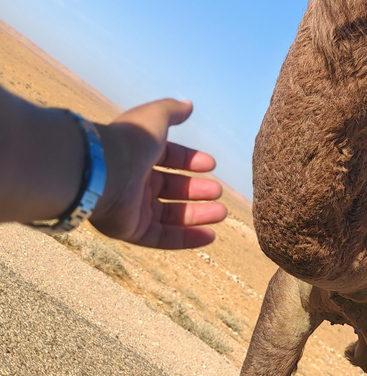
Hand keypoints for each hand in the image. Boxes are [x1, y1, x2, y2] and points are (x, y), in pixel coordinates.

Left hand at [90, 99, 226, 248]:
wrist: (102, 170)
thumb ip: (172, 111)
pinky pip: (163, 238)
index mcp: (138, 156)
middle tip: (218, 192)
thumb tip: (189, 105)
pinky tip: (210, 236)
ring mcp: (132, 208)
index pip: (168, 160)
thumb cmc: (129, 141)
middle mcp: (134, 182)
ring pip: (171, 215)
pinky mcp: (131, 230)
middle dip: (197, 191)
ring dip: (198, 215)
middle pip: (172, 190)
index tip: (211, 164)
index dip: (190, 161)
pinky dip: (187, 239)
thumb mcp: (155, 118)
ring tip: (222, 212)